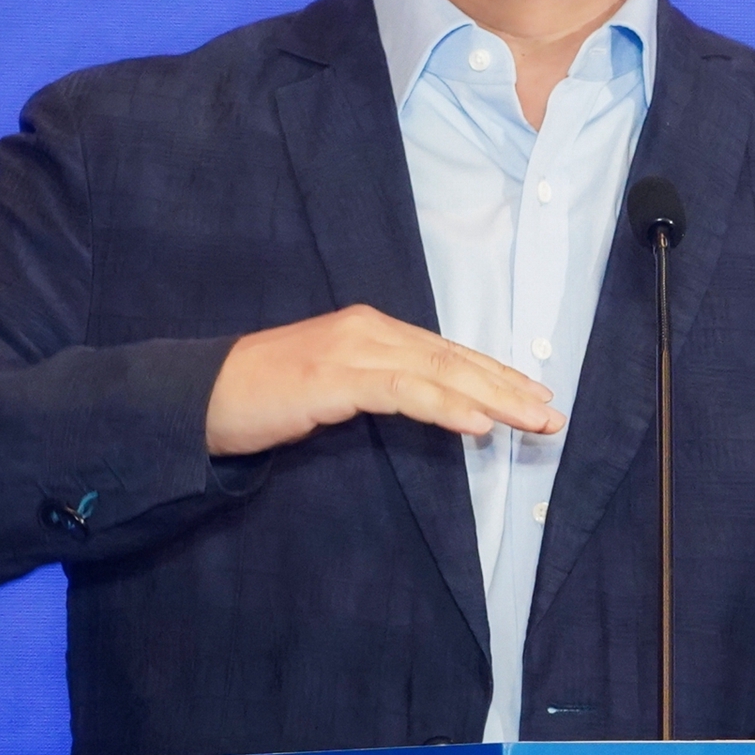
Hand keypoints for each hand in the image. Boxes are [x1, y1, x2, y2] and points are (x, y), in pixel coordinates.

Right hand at [205, 304, 565, 456]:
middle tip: (552, 413)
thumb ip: (379, 388)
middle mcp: (370, 330)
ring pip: (439, 372)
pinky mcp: (336, 377)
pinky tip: (477, 425)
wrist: (202, 396)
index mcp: (372, 330)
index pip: (447, 353)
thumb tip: (431, 407)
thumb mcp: (334, 388)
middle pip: (454, 358)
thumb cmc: (267, 397)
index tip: (535, 395)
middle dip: (508, 386)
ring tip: (532, 421)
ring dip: (492, 399)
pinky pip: (403, 392)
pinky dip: (445, 406)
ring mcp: (353, 349)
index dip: (495, 373)